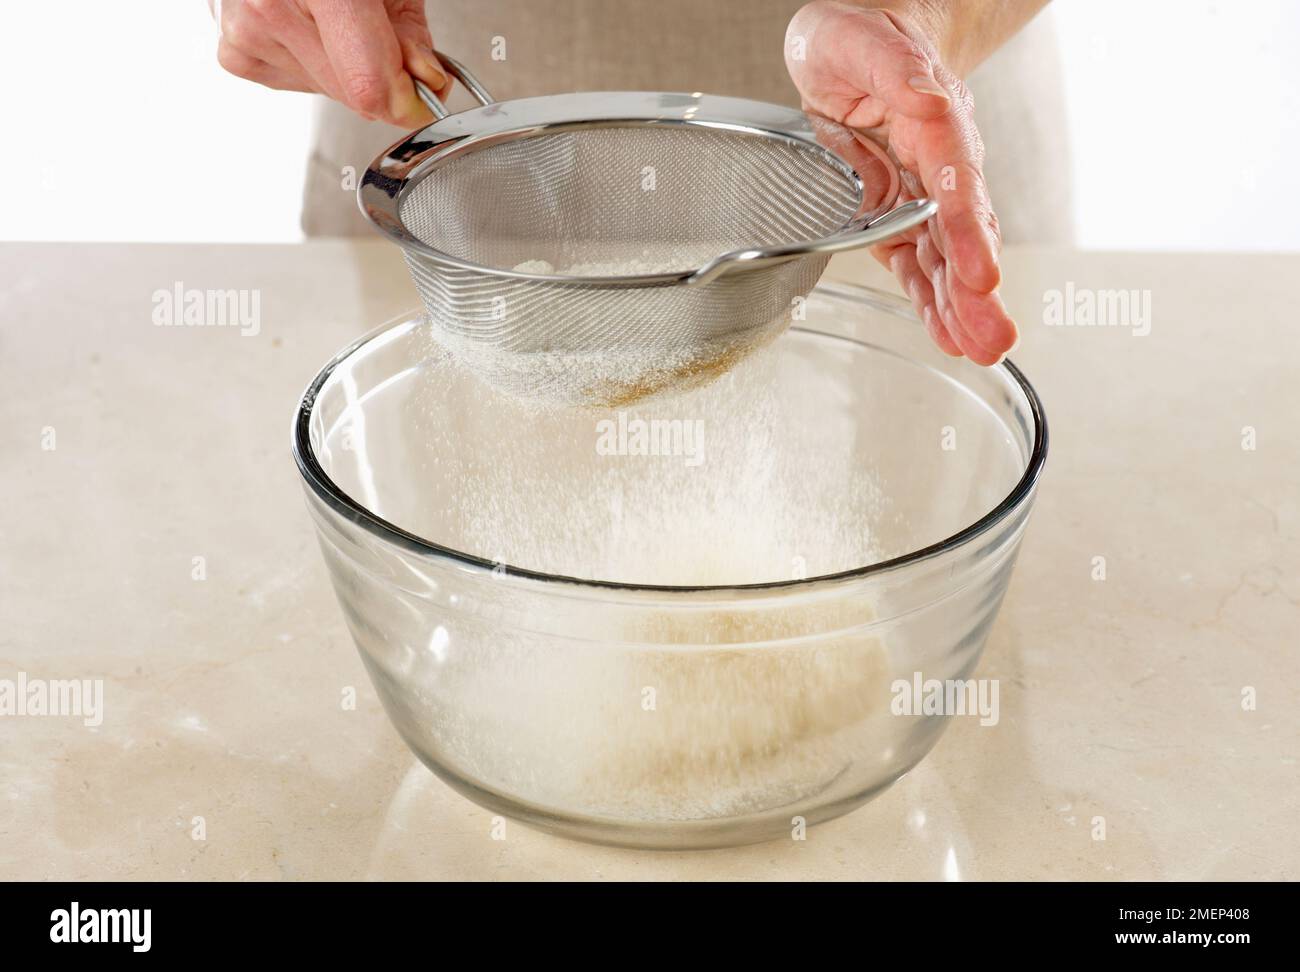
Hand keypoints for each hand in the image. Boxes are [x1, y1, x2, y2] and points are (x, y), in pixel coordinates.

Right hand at [212, 0, 447, 128]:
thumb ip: (409, 29)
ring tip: (337, 20)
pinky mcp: (235, 53)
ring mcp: (245, 31)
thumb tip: (425, 81)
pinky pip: (297, 84)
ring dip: (346, 70)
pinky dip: (315, 66)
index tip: (426, 98)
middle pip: (352, 95)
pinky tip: (311, 29)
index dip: (407, 101)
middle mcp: (269, 7)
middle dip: (382, 82)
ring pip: (328, 93)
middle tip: (384, 39)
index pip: (368, 84)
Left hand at [786, 0, 1016, 362]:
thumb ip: (894, 68)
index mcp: (931, 120)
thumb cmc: (858, 39)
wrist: (857, 43)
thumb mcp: (860, 40)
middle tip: (994, 335)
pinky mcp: (895, 216)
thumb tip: (925, 97)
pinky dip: (930, 302)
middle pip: (962, 232)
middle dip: (975, 289)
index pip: (955, 180)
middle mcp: (935, 164)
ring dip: (960, 308)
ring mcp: (918, 195)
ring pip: (945, 258)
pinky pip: (917, 264)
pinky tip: (949, 336)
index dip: (967, 228)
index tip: (981, 270)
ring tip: (980, 349)